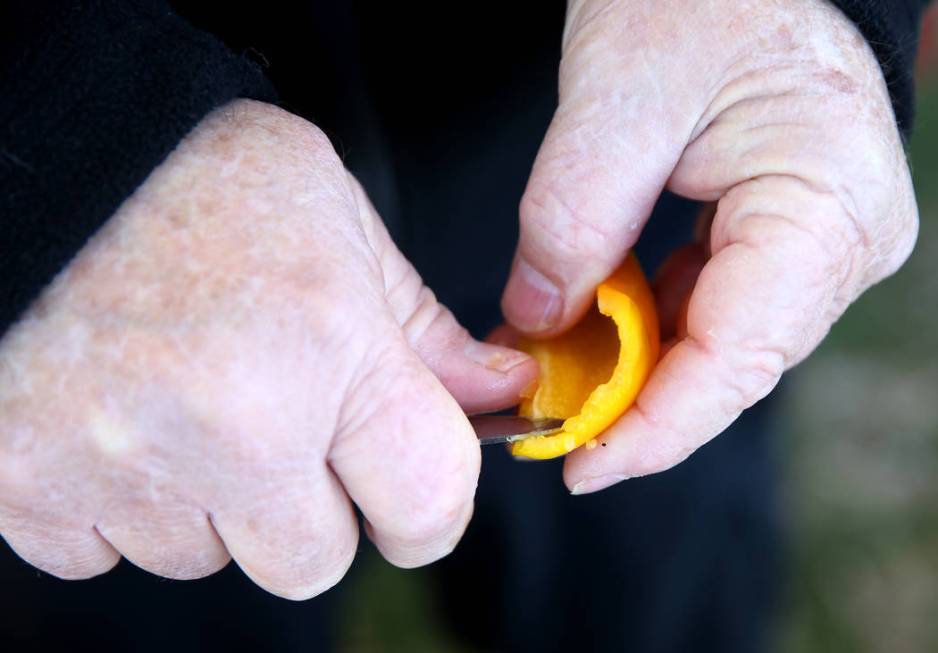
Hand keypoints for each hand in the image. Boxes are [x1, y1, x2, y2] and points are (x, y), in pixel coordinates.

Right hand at [0, 100, 535, 596]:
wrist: (43, 144)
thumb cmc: (190, 170)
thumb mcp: (339, 225)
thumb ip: (423, 331)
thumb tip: (497, 393)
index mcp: (326, 345)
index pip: (426, 502)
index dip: (433, 511)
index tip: (414, 500)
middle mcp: (229, 423)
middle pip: (311, 560)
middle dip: (312, 509)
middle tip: (282, 424)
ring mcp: (118, 462)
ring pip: (202, 558)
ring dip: (209, 502)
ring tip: (183, 398)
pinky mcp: (22, 481)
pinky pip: (99, 553)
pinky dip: (117, 503)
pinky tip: (117, 417)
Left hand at [501, 0, 917, 491]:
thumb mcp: (616, 102)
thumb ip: (571, 222)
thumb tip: (536, 322)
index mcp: (825, 212)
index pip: (738, 358)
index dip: (655, 430)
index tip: (580, 466)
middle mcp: (840, 242)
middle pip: (729, 362)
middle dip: (634, 402)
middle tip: (548, 423)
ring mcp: (815, 241)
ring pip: (716, 340)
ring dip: (633, 365)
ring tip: (559, 372)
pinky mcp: (781, 233)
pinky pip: (710, 302)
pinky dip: (645, 322)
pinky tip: (593, 320)